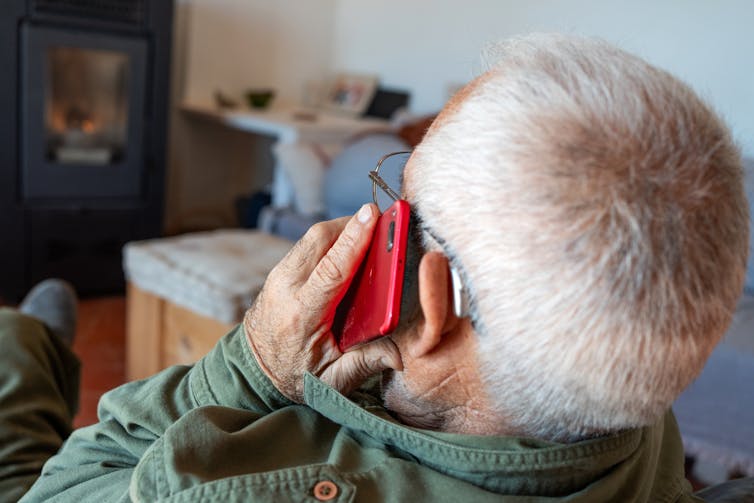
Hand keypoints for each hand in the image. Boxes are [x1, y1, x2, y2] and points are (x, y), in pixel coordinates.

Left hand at [243, 204, 402, 402]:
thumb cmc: (294, 376)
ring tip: (370, 236)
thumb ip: (366, 363)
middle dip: (352, 225)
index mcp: (301, 315)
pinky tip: (349, 250)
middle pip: (320, 239)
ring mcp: (278, 276)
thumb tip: (400, 354)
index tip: (373, 215)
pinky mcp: (280, 270)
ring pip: (314, 236)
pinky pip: (308, 244)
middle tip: (383, 225)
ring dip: (342, 230)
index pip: (332, 268)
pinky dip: (331, 240)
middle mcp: (285, 288)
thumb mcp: (332, 380)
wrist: (253, 371)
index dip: (355, 239)